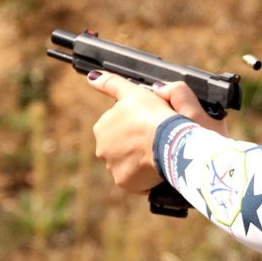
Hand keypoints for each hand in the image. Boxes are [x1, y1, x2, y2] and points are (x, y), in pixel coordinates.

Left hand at [88, 72, 228, 192]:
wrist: (169, 142)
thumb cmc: (153, 115)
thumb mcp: (133, 92)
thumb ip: (111, 84)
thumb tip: (92, 78)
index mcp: (101, 128)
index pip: (118, 126)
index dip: (135, 124)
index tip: (149, 123)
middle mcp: (102, 150)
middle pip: (120, 146)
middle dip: (134, 144)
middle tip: (154, 138)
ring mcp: (113, 168)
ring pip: (128, 163)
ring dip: (139, 159)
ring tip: (156, 153)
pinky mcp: (125, 182)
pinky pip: (135, 180)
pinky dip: (144, 176)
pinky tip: (156, 167)